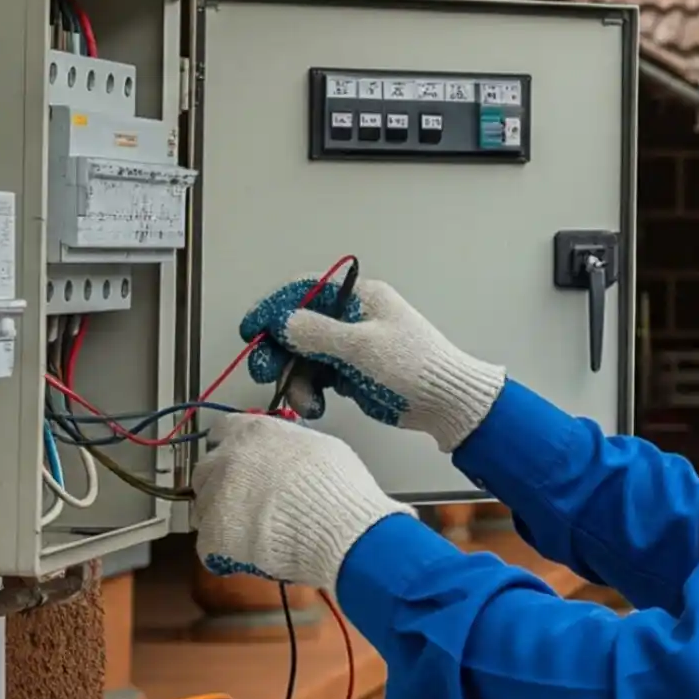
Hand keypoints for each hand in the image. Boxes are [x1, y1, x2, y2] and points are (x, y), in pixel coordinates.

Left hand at [192, 412, 411, 588]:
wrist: (336, 528)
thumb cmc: (338, 486)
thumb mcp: (319, 446)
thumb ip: (287, 446)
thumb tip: (283, 456)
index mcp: (252, 433)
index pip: (222, 431)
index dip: (232, 448)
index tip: (242, 461)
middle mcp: (224, 460)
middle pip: (206, 471)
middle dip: (222, 485)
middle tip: (249, 502)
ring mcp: (214, 499)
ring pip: (205, 509)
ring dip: (224, 518)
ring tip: (257, 532)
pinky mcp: (212, 537)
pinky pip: (212, 545)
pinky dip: (229, 551)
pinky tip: (256, 553)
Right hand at [241, 278, 506, 452]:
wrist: (446, 402)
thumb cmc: (414, 366)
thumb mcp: (362, 347)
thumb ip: (318, 333)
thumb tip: (283, 320)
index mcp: (359, 298)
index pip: (305, 292)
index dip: (275, 308)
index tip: (252, 329)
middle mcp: (353, 317)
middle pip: (300, 327)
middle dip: (280, 350)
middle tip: (266, 372)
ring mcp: (352, 345)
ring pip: (306, 356)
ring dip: (297, 379)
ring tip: (306, 402)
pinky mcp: (353, 371)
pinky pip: (319, 376)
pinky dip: (312, 391)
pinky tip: (317, 406)